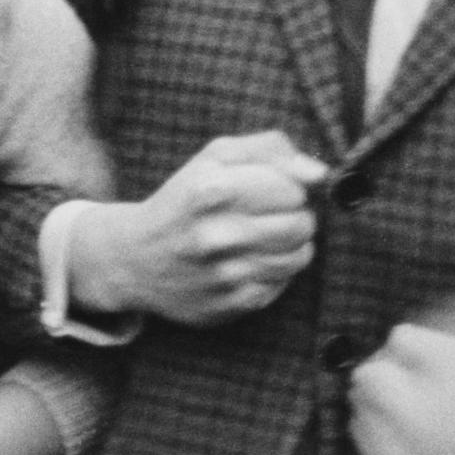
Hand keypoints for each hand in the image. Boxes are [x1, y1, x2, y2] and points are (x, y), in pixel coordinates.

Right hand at [69, 131, 326, 326]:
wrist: (135, 259)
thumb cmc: (185, 200)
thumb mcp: (214, 158)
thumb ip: (270, 150)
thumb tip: (319, 173)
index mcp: (210, 189)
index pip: (292, 188)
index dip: (288, 185)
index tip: (270, 188)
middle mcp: (216, 234)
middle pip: (302, 223)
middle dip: (295, 215)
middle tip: (270, 214)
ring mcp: (224, 274)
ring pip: (300, 256)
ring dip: (291, 244)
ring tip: (265, 237)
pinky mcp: (232, 304)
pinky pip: (283, 283)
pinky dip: (274, 270)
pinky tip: (251, 261)